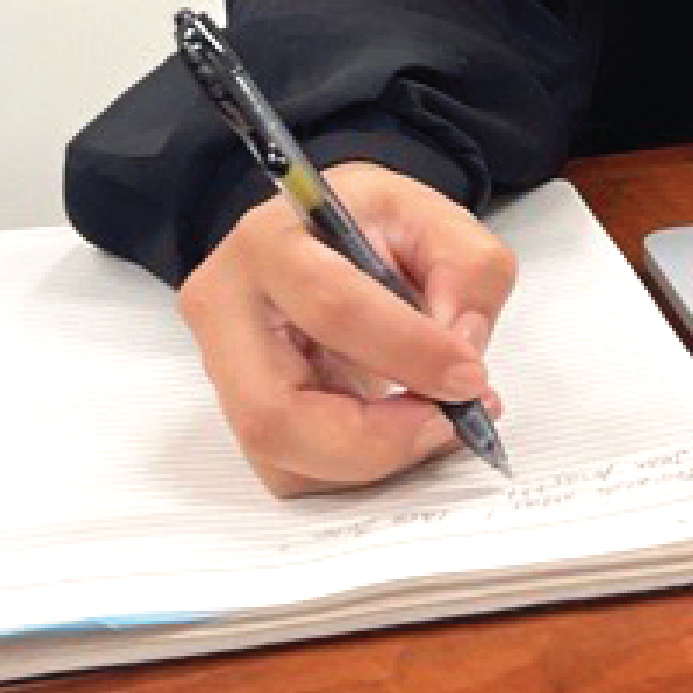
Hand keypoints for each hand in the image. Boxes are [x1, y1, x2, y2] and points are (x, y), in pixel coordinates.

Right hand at [174, 162, 517, 496]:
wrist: (324, 248)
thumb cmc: (368, 229)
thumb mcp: (431, 217)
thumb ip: (468, 268)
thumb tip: (462, 344)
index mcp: (268, 243)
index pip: (331, 307)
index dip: (409, 351)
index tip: (469, 375)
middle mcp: (225, 312)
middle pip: (273, 414)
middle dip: (374, 440)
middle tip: (445, 424)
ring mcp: (223, 375)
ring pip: (282, 460)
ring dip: (372, 461)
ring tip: (432, 424)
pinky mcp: (241, 420)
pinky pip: (296, 476)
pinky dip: (357, 471)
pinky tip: (399, 433)